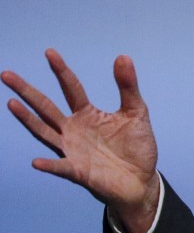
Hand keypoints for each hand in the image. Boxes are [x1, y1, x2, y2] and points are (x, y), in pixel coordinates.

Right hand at [2, 49, 159, 232]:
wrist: (141, 180)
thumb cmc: (136, 146)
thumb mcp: (136, 112)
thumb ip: (128, 86)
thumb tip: (122, 56)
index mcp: (87, 114)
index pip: (71, 88)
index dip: (61, 70)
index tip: (49, 52)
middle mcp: (74, 129)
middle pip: (46, 107)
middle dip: (27, 91)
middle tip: (7, 74)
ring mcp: (73, 150)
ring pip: (44, 132)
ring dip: (28, 119)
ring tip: (11, 103)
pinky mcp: (78, 171)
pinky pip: (61, 167)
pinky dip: (50, 165)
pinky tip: (37, 161)